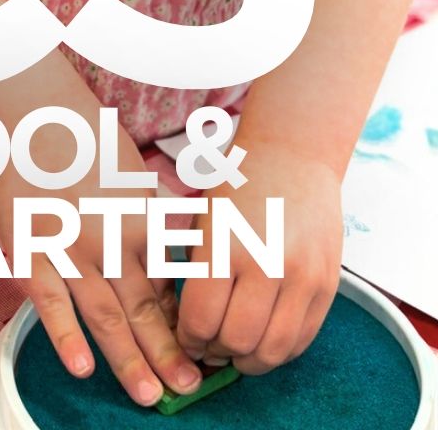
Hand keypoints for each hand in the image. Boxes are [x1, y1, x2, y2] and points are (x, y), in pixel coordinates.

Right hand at [0, 131, 205, 409]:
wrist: (33, 115)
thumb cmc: (85, 139)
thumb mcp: (133, 176)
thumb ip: (147, 221)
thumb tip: (165, 256)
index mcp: (139, 223)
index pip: (167, 286)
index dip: (182, 322)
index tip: (200, 351)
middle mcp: (110, 242)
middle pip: (144, 309)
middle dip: (168, 354)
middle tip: (189, 387)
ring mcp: (69, 251)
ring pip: (105, 316)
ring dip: (129, 359)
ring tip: (151, 396)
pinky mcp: (31, 254)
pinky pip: (50, 303)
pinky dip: (66, 337)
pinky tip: (84, 367)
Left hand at [175, 140, 341, 375]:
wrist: (294, 154)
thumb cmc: (239, 184)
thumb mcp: (204, 222)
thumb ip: (198, 275)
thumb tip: (193, 331)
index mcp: (225, 244)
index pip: (201, 319)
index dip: (188, 338)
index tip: (186, 338)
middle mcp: (266, 263)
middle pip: (237, 341)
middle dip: (217, 352)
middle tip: (210, 346)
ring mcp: (303, 276)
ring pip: (274, 350)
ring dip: (251, 360)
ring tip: (237, 350)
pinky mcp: (328, 285)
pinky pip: (303, 339)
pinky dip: (281, 351)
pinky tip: (265, 339)